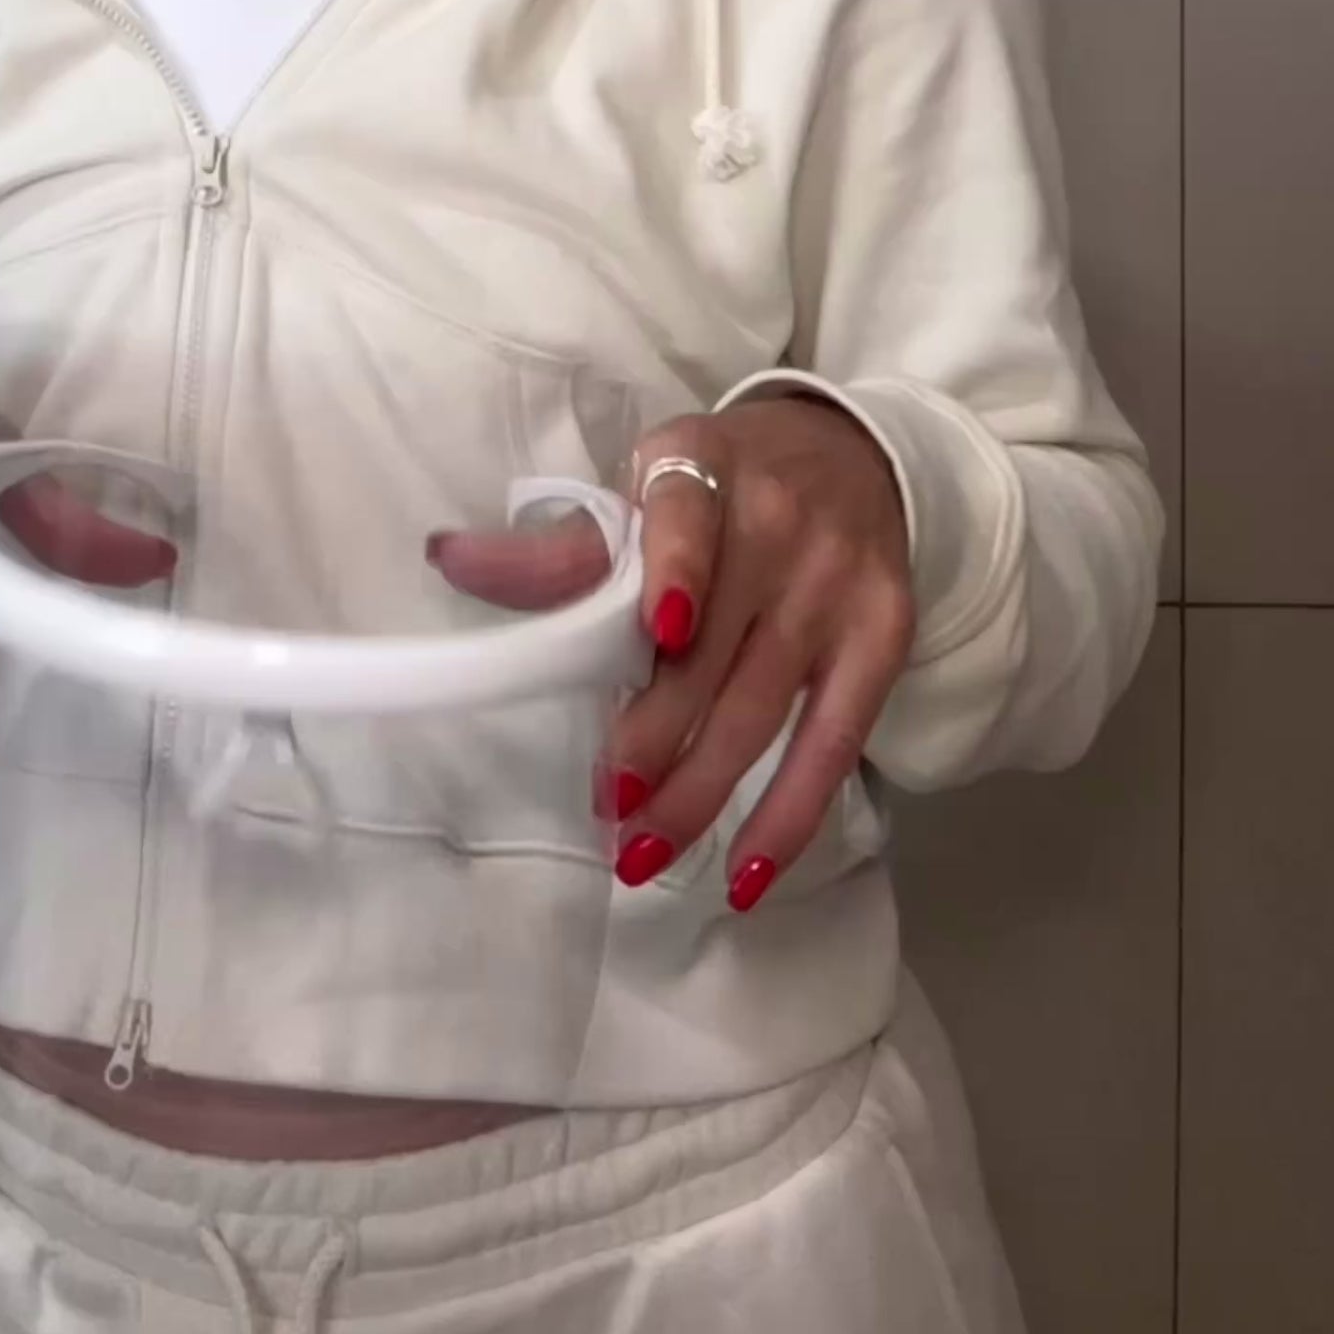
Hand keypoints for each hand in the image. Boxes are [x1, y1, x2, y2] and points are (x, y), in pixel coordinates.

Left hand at [432, 395, 913, 910]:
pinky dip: (788, 817)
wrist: (858, 457)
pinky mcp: (882, 638)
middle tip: (606, 806)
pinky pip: (833, 745)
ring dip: (697, 793)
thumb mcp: (648, 484)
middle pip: (710, 648)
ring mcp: (836, 585)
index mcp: (702, 465)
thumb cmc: (724, 484)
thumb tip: (450, 559)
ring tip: (639, 853)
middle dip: (654, 737)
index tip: (657, 634)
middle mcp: (778, 521)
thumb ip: (567, 543)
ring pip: (759, 709)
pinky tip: (745, 876)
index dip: (675, 571)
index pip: (687, 515)